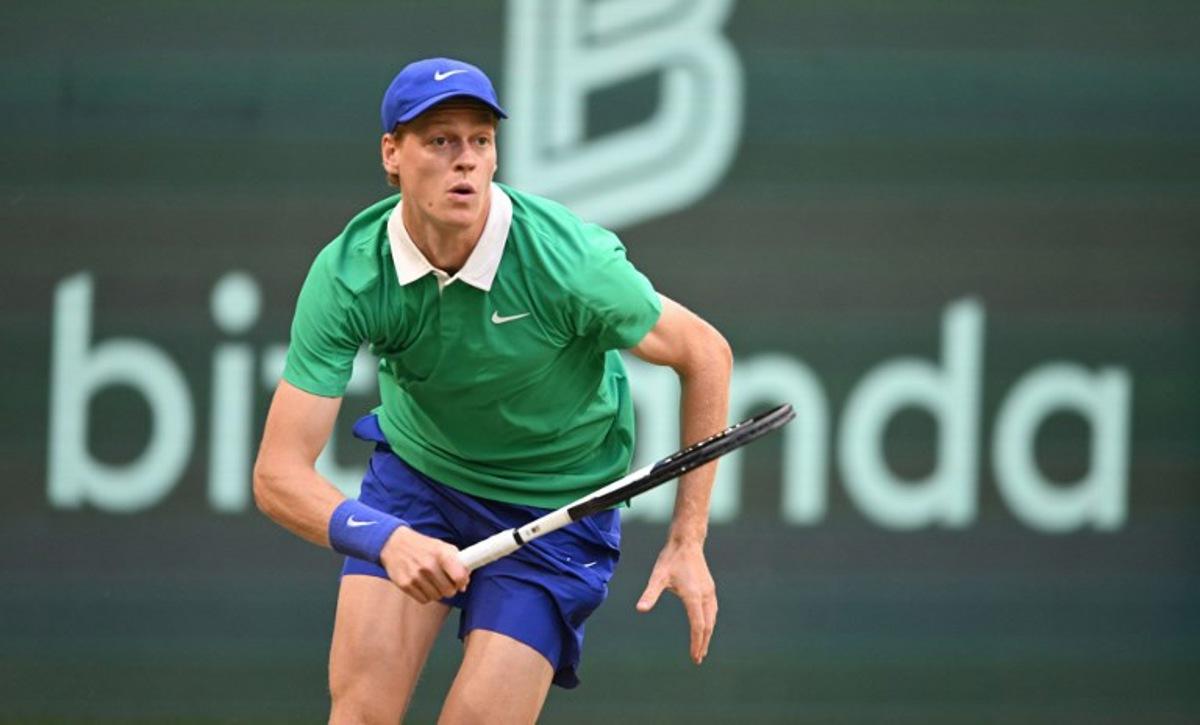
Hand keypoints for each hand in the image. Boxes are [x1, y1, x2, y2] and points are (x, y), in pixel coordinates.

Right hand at [379, 526, 469, 603]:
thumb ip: (456, 563)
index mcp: (441, 553)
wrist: (394, 544)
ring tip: (432, 581)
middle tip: (445, 582)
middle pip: (449, 591)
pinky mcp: (405, 584)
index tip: (461, 582)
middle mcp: (428, 565)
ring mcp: (416, 576)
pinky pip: (424, 600)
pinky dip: (426, 595)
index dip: (462, 582)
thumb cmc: (422, 546)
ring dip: (437, 592)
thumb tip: (464, 584)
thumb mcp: (442, 546)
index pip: (459, 576)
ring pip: (437, 597)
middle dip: (450, 588)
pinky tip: (423, 584)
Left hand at [636, 539, 717, 663]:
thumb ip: (650, 594)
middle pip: (707, 625)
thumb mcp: (657, 577)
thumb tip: (640, 609)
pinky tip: (705, 625)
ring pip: (712, 618)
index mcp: (694, 596)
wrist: (687, 542)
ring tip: (702, 646)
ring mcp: (709, 591)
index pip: (698, 626)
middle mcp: (704, 595)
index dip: (696, 643)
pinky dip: (710, 622)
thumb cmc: (670, 559)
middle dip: (703, 643)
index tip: (694, 657)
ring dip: (707, 633)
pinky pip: (712, 610)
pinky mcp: (709, 587)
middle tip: (698, 658)